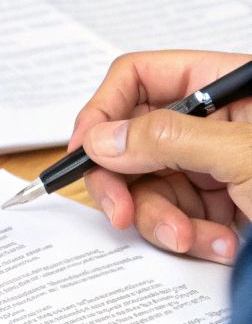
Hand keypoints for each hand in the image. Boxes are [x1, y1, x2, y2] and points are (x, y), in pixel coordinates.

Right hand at [71, 50, 251, 264]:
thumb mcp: (246, 158)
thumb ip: (168, 140)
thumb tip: (103, 137)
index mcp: (230, 87)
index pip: (141, 77)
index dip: (104, 111)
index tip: (86, 151)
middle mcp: (221, 122)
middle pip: (135, 138)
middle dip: (128, 181)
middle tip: (119, 212)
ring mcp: (222, 164)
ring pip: (152, 185)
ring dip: (165, 220)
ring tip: (195, 240)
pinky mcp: (227, 205)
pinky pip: (179, 216)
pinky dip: (190, 237)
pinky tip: (220, 246)